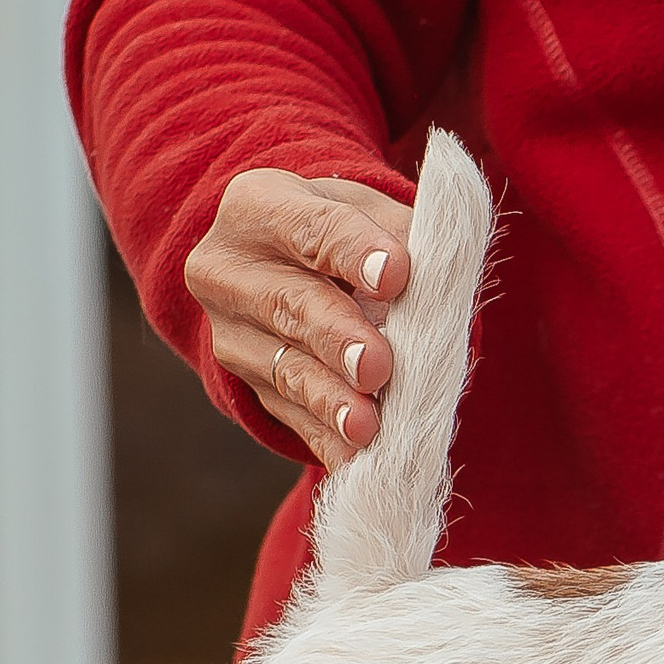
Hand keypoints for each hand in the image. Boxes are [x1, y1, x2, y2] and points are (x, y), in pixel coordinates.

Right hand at [185, 169, 412, 469]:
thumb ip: (403, 235)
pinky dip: (327, 437)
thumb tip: (436, 277)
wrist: (287, 263)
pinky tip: (355, 458)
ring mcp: (229, 332)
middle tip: (378, 366)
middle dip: (337, 338)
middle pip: (288, 304)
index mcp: (258, 205)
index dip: (354, 251)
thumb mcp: (370, 213)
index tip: (396, 275)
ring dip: (330, 400)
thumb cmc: (344, 233)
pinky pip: (289, 415)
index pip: (310, 228)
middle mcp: (227, 268)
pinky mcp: (245, 383)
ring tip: (366, 424)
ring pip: (285, 368)